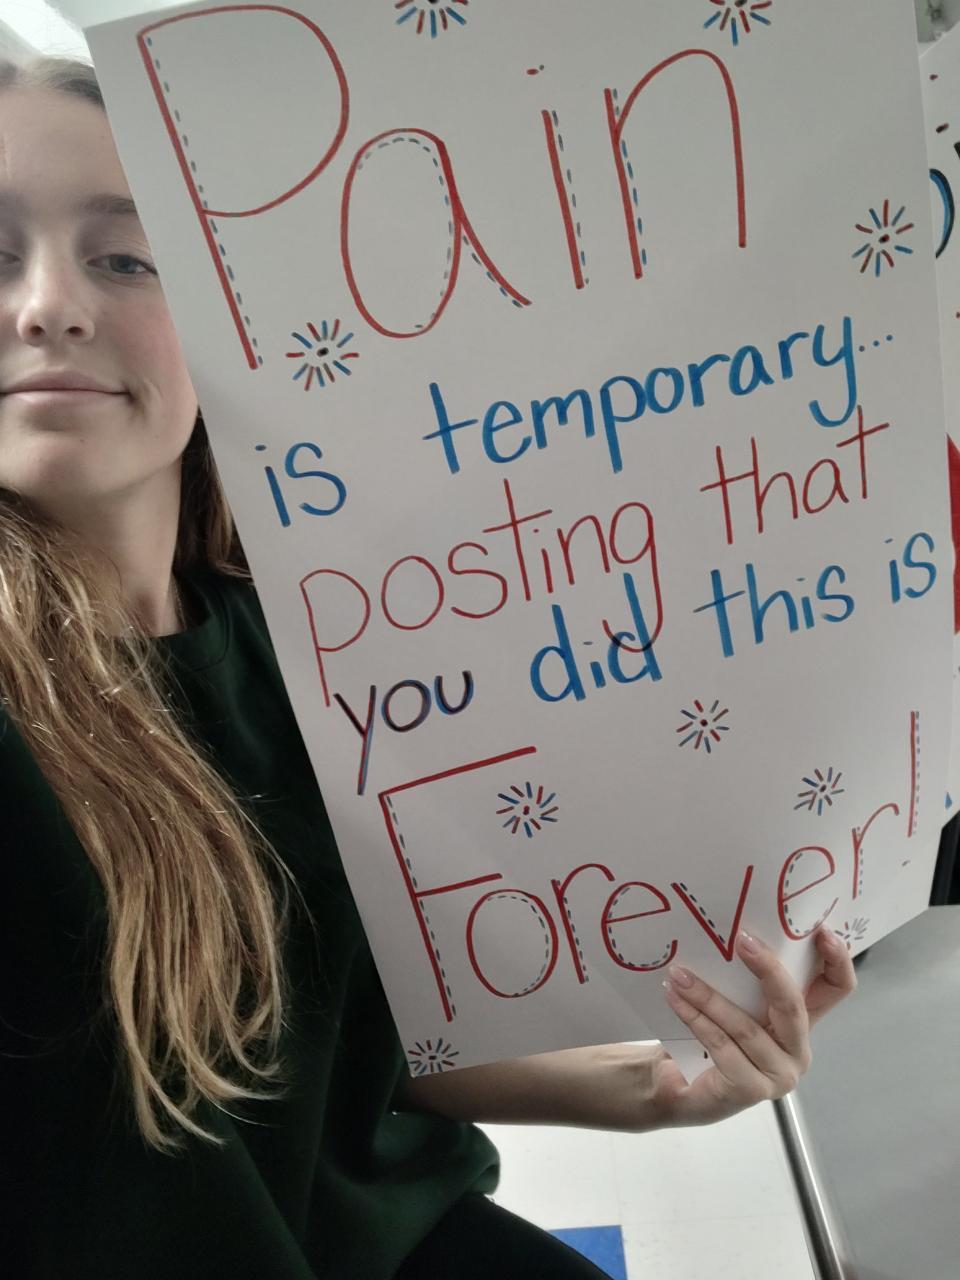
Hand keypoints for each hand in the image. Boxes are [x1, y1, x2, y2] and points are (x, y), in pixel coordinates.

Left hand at [654, 925, 855, 1126]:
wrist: (683, 1088)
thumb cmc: (713, 1038)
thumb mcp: (737, 1003)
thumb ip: (746, 979)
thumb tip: (735, 934)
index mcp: (802, 1021)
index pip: (837, 988)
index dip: (838, 960)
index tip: (822, 931)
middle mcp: (797, 1049)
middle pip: (793, 1005)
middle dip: (768, 969)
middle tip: (742, 941)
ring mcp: (779, 1074)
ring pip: (746, 1026)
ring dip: (708, 996)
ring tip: (680, 975)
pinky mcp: (752, 1090)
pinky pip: (722, 1045)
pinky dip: (695, 1019)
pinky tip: (675, 999)